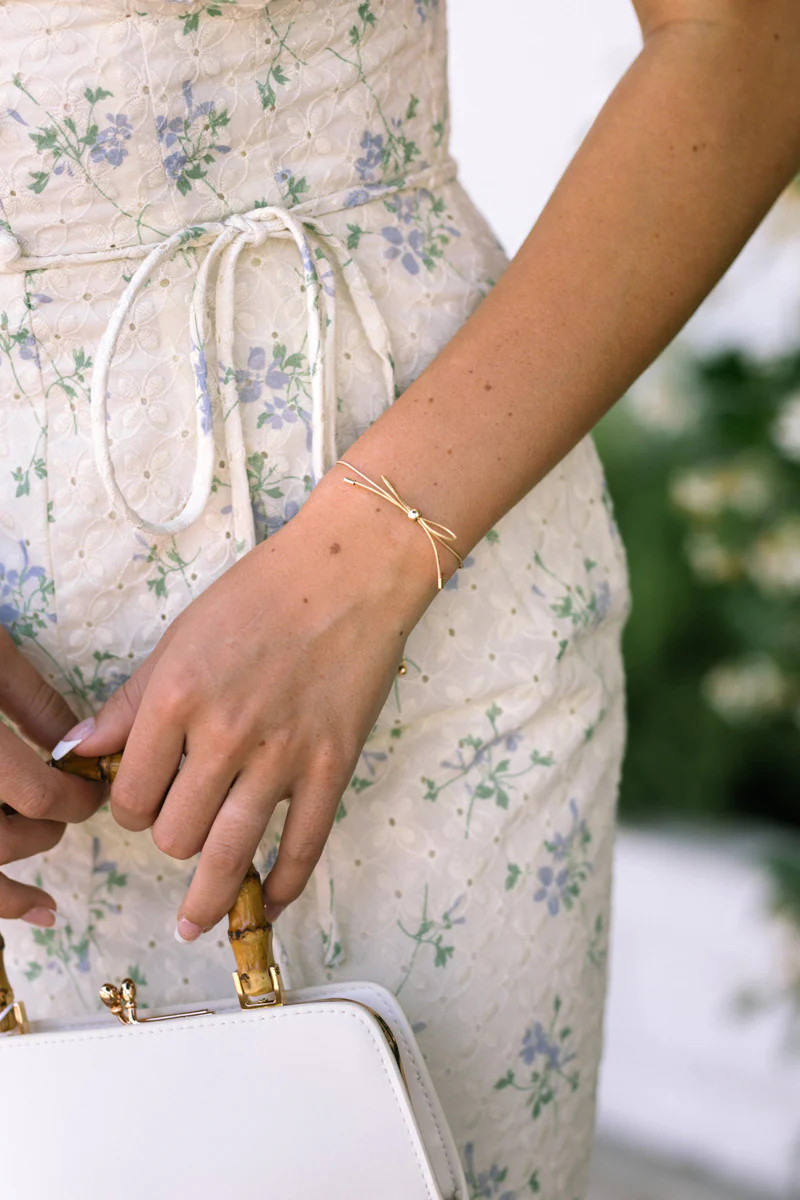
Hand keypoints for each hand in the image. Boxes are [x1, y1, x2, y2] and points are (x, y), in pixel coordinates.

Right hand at [0, 628, 106, 924]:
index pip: (38, 796)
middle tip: (65, 812)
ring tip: (42, 898)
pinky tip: (26, 912)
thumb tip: (76, 746)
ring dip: (6, 891)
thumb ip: (33, 701)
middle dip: (45, 834)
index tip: (94, 792)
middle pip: (2, 840)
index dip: (77, 800)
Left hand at [63, 465, 434, 938]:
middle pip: (174, 834)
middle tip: (180, 820)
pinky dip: (282, 886)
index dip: (127, 808)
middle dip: (168, 837)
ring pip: (228, 853)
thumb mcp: (180, 637)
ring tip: (192, 921)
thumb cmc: (262, 593)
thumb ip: (130, 701)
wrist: (350, 574)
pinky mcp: (332, 767)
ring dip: (206, 897)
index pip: (130, 795)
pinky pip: (304, 847)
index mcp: (176, 698)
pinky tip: (266, 902)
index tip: (139, 801)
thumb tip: (81, 748)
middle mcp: (224, 736)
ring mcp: (282, 757)